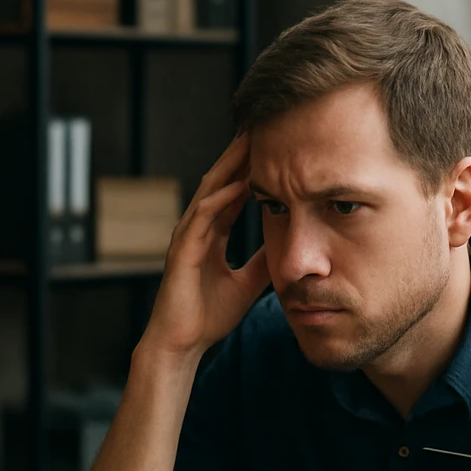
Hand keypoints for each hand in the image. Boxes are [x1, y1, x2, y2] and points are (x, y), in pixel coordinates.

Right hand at [141, 134, 271, 360]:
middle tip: (263, 126)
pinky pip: (202, 219)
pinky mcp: (182, 252)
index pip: (233, 192)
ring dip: (229, 167)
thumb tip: (288, 245)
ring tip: (250, 142)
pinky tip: (238, 185)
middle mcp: (197, 229)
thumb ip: (262, 260)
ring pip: (209, 192)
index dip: (251, 169)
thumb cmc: (208, 316)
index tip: (275, 147)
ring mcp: (187, 238)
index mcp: (211, 235)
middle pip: (220, 182)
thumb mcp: (247, 282)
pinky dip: (220, 200)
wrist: (182, 343)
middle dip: (240, 155)